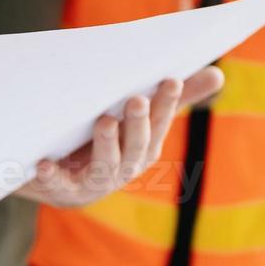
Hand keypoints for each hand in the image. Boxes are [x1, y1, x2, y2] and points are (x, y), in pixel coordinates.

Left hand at [18, 67, 224, 208]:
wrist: (55, 180)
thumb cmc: (103, 143)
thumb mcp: (137, 120)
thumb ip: (172, 99)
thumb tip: (219, 74)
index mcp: (143, 149)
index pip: (159, 125)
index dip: (166, 104)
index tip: (170, 79)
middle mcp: (123, 169)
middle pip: (136, 147)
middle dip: (139, 124)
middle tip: (137, 100)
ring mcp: (93, 183)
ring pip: (105, 167)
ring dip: (106, 145)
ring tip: (104, 122)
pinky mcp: (61, 191)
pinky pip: (58, 186)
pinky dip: (52, 176)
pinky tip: (45, 163)